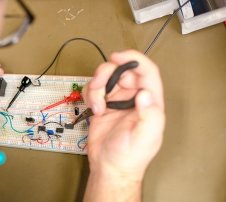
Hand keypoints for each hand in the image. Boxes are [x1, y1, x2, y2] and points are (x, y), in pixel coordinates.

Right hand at [82, 50, 164, 179]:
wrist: (109, 168)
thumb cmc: (129, 156)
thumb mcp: (144, 138)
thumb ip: (149, 116)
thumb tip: (146, 94)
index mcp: (149, 101)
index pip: (146, 71)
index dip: (133, 59)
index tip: (117, 56)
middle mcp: (133, 97)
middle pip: (121, 69)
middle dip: (106, 74)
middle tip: (98, 86)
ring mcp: (117, 100)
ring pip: (105, 77)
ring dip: (96, 87)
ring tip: (96, 105)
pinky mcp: (102, 105)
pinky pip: (94, 89)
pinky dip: (89, 95)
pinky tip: (94, 109)